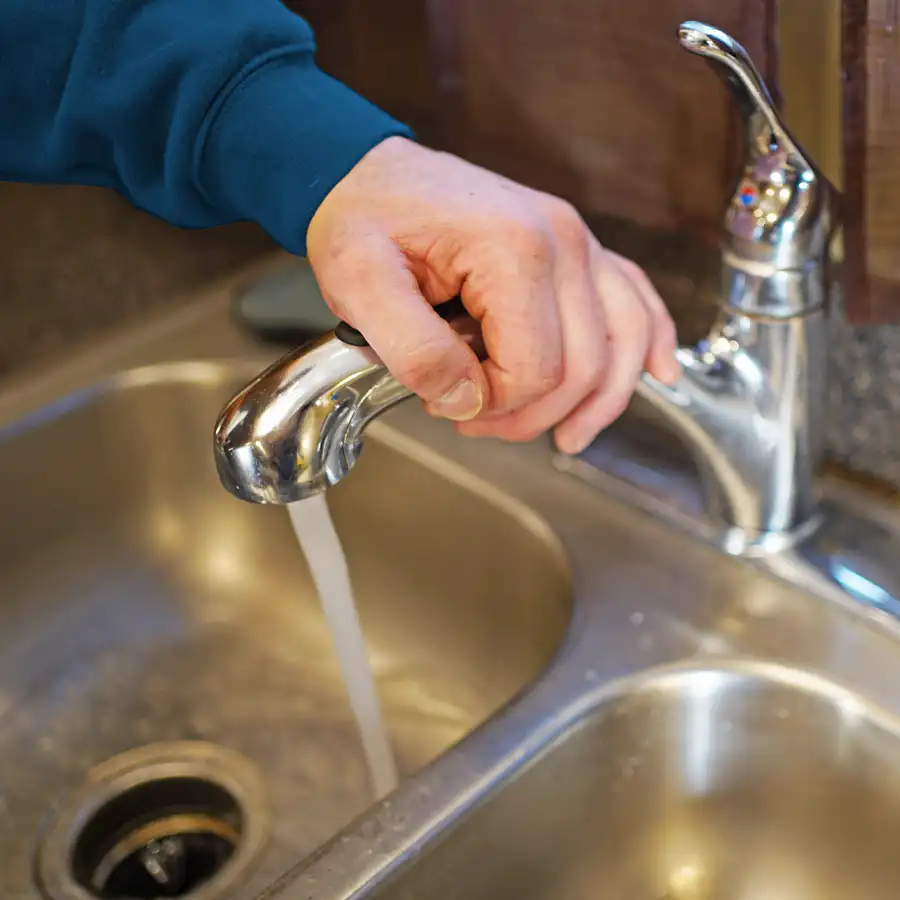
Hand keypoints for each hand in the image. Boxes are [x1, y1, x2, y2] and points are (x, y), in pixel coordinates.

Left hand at [306, 136, 679, 453]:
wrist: (367, 174)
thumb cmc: (362, 219)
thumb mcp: (359, 285)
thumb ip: (414, 352)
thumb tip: (468, 401)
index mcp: (513, 249)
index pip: (536, 368)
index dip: (497, 407)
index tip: (447, 405)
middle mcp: (563, 241)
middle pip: (585, 364)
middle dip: (534, 414)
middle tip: (477, 423)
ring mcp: (577, 242)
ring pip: (624, 340)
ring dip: (604, 399)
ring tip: (571, 437)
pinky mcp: (575, 248)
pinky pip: (634, 298)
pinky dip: (650, 342)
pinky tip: (662, 374)